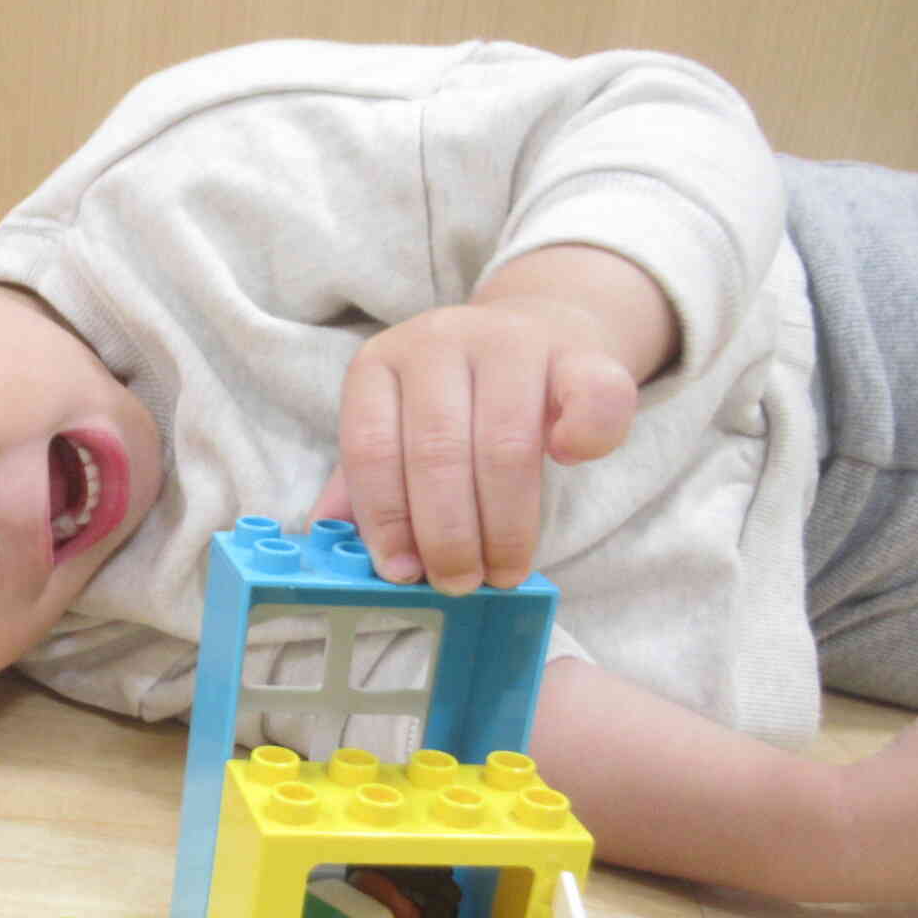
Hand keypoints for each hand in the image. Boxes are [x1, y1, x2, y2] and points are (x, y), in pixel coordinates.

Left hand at [309, 297, 639, 593]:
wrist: (537, 333)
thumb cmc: (458, 404)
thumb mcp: (397, 432)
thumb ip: (364, 485)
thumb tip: (327, 548)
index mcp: (378, 364)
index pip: (370, 448)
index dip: (386, 519)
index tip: (403, 573)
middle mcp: (438, 341)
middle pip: (437, 452)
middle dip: (447, 535)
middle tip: (460, 583)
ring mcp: (510, 340)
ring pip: (505, 446)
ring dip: (505, 525)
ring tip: (503, 569)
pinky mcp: (579, 350)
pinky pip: (590, 398)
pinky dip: (583, 441)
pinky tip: (567, 464)